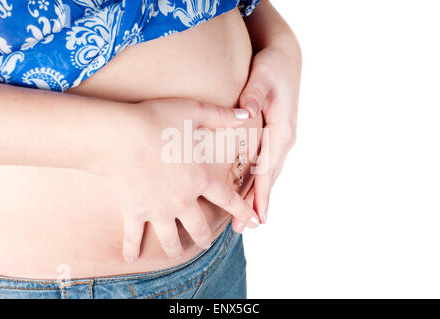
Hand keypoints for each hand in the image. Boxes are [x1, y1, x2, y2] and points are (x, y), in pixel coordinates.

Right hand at [88, 99, 259, 261]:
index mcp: (199, 179)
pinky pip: (133, 236)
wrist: (121, 137)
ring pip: (170, 238)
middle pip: (198, 227)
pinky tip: (130, 259)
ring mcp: (158, 210)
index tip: (253, 223)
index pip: (226, 198)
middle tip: (205, 243)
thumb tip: (244, 114)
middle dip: (204, 238)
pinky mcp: (134, 212)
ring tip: (177, 253)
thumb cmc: (157, 121)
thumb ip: (220, 116)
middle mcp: (182, 200)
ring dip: (175, 248)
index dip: (242, 210)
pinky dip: (131, 248)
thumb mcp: (193, 112)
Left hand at [233, 44, 301, 230]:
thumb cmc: (272, 66)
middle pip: (269, 177)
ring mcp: (281, 138)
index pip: (268, 168)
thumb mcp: (263, 76)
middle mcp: (284, 138)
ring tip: (248, 219)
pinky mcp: (276, 136)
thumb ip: (255, 96)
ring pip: (269, 173)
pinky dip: (260, 181)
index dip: (260, 193)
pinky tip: (251, 192)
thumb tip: (250, 112)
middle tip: (244, 228)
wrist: (285, 57)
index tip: (256, 216)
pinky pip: (267, 164)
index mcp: (281, 129)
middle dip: (257, 203)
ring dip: (258, 196)